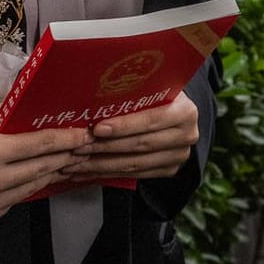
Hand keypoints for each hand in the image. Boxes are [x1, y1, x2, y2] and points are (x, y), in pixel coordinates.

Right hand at [0, 102, 88, 230]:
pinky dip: (24, 189)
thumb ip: (4, 112)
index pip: (41, 145)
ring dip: (50, 173)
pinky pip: (12, 203)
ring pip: (31, 188)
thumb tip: (36, 106)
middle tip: (84, 146)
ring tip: (66, 160)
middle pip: (42, 169)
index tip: (86, 133)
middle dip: (65, 156)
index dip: (67, 139)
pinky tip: (34, 177)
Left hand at [60, 93, 200, 180]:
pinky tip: (87, 170)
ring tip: (76, 162)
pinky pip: (133, 175)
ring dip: (101, 164)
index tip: (98, 128)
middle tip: (79, 146)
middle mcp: (187, 136)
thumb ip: (132, 93)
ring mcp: (178, 156)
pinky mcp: (169, 170)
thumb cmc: (156, 95)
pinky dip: (107, 173)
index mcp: (185, 112)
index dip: (124, 126)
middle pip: (140, 145)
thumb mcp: (151, 88)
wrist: (173, 112)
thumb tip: (92, 94)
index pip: (151, 120)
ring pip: (134, 164)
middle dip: (105, 147)